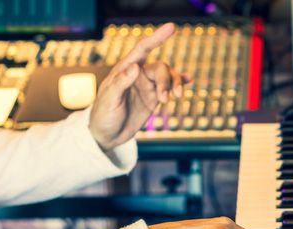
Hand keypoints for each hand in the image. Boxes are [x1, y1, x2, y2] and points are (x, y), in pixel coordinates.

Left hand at [88, 23, 189, 150]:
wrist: (107, 135)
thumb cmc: (103, 115)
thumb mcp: (109, 99)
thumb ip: (122, 83)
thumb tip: (136, 67)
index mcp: (125, 70)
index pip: (143, 49)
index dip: (157, 37)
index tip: (172, 28)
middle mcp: (138, 75)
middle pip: (160, 68)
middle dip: (167, 81)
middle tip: (165, 99)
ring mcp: (147, 86)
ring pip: (168, 77)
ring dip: (175, 85)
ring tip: (176, 98)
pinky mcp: (154, 99)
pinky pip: (170, 87)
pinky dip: (180, 83)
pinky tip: (189, 81)